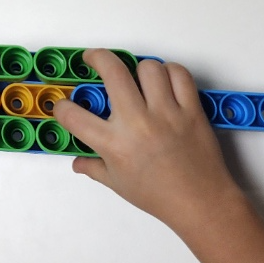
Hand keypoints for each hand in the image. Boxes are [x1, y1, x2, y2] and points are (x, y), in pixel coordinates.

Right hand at [53, 49, 242, 238]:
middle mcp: (138, 123)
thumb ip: (94, 168)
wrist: (202, 205)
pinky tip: (163, 82)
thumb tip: (77, 162)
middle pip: (112, 70)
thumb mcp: (118, 184)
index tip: (65, 106)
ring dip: (137, 69)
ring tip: (136, 79)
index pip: (73, 115)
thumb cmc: (160, 197)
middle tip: (94, 61)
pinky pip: (179, 75)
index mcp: (114, 145)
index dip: (61, 107)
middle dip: (96, 57)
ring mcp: (167, 114)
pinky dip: (170, 72)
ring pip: (148, 67)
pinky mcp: (191, 111)